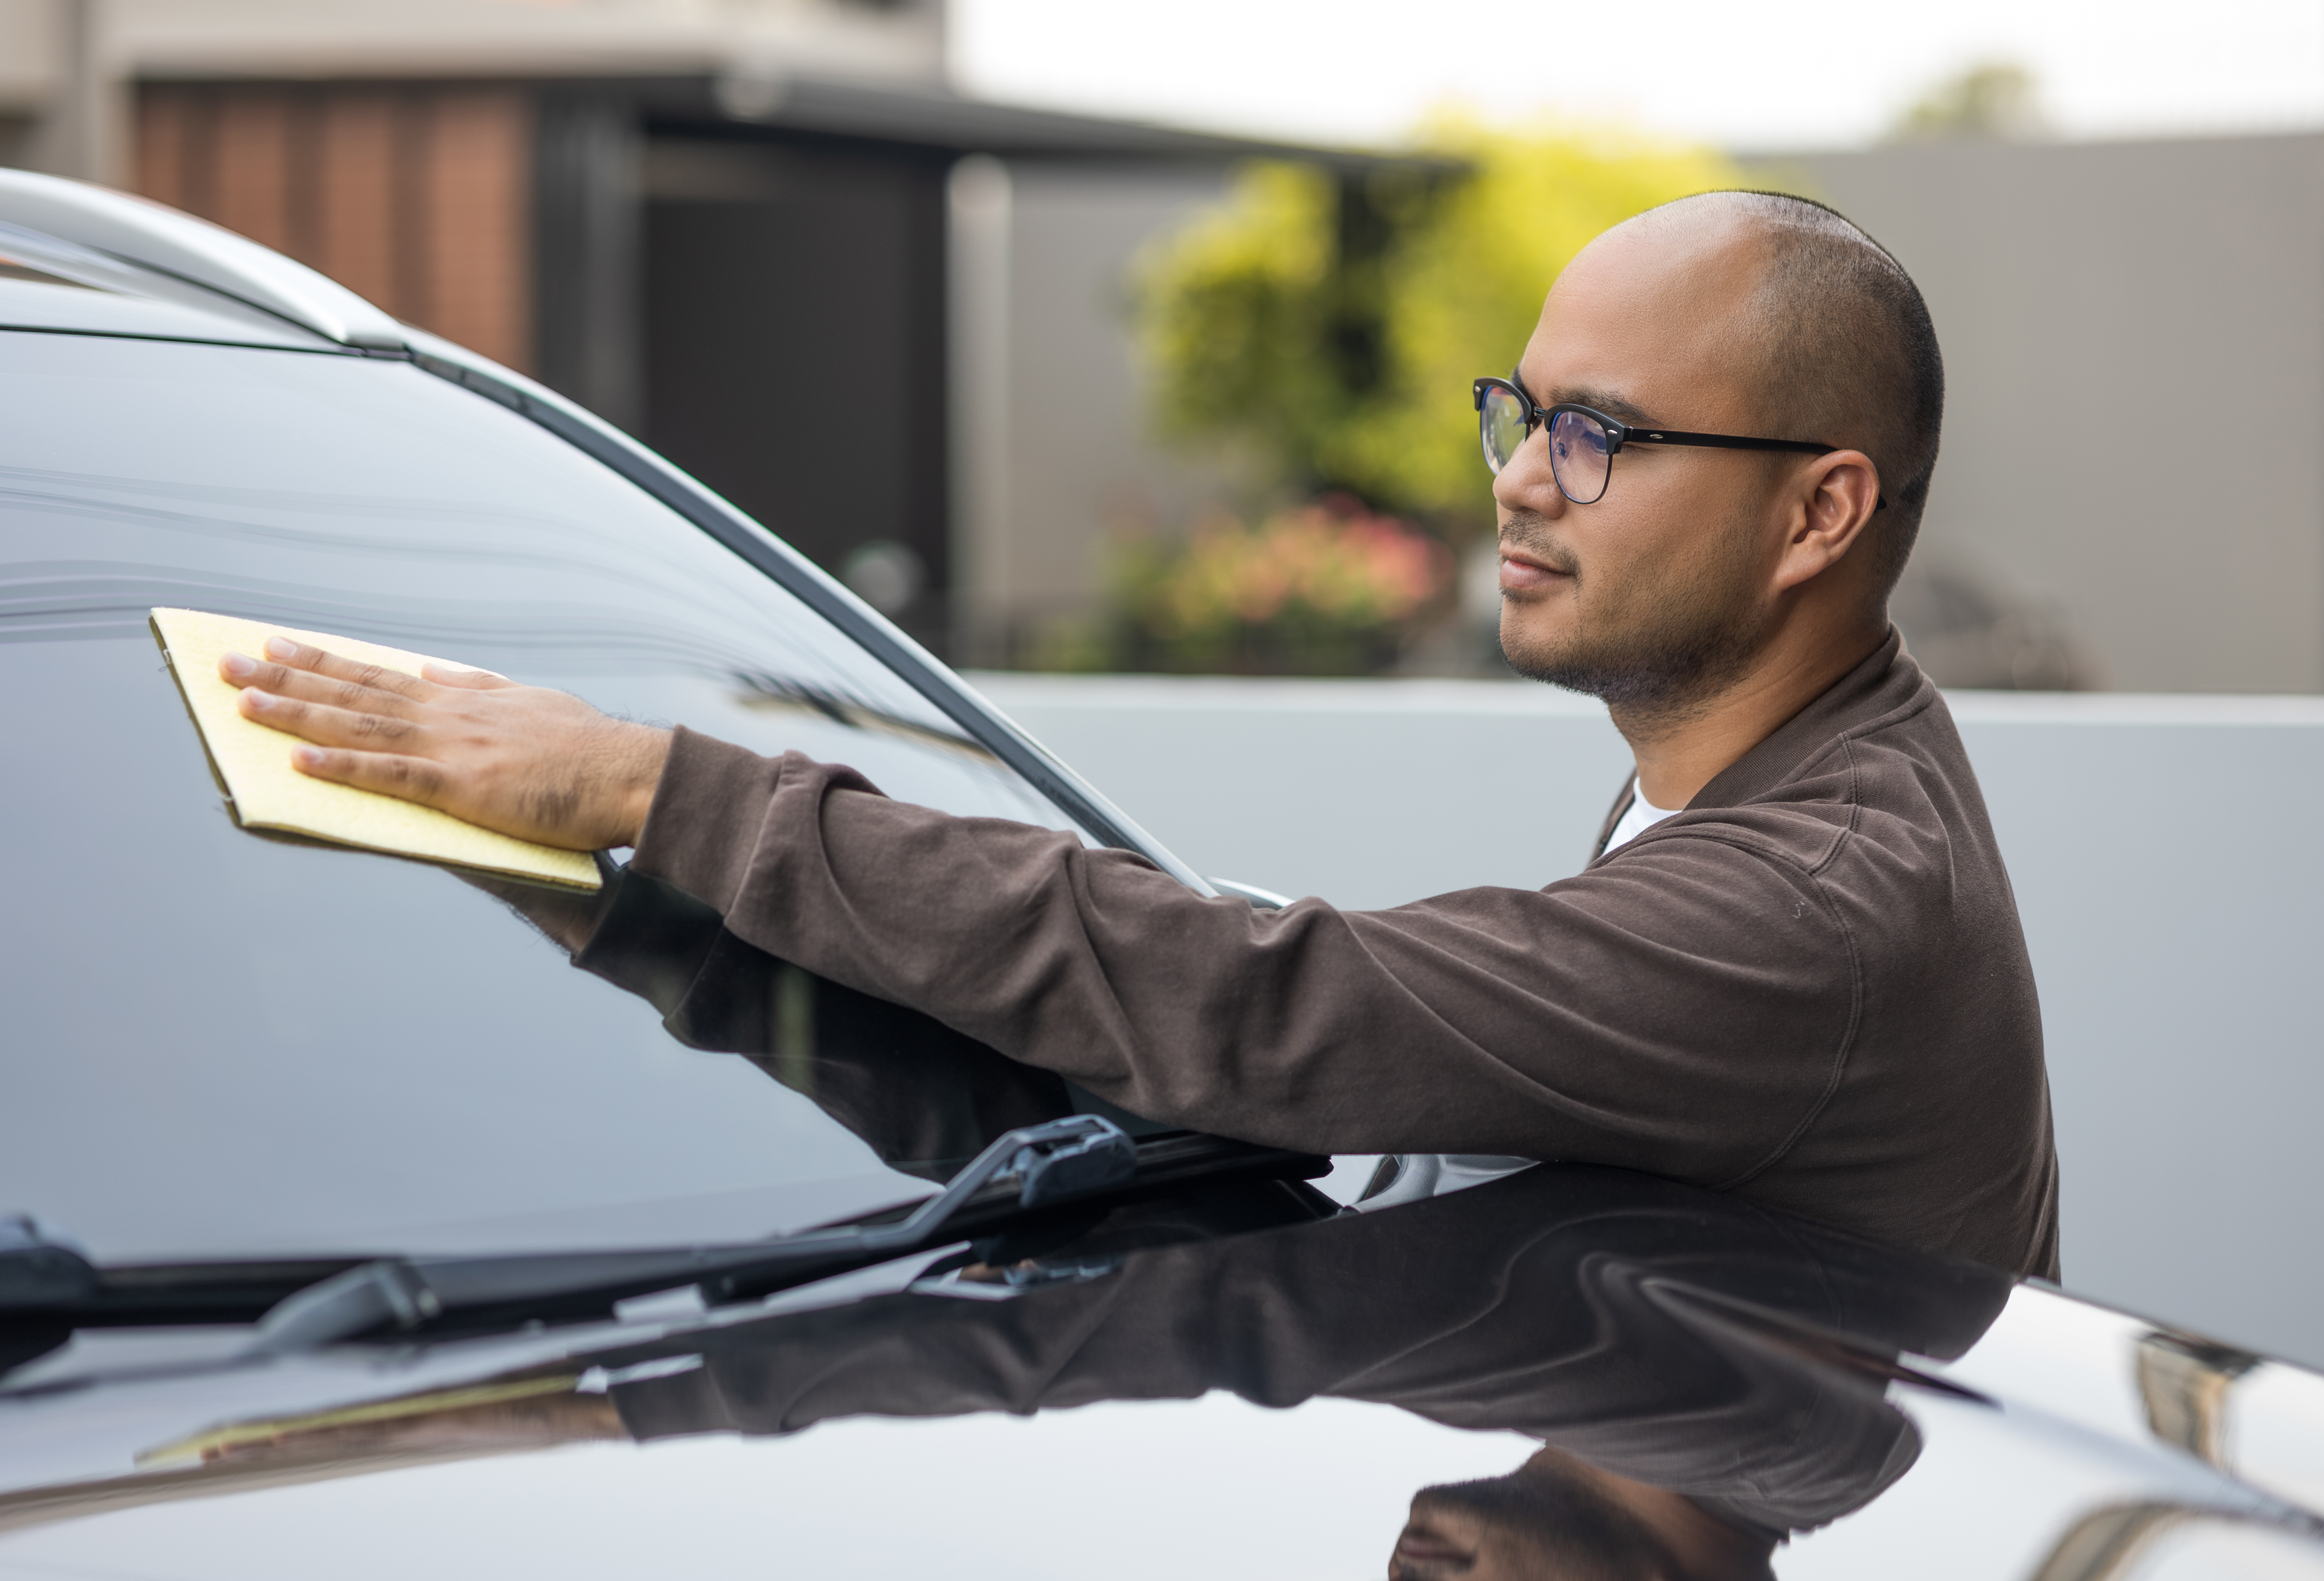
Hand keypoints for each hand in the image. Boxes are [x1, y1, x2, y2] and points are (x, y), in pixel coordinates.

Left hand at [221, 637, 671, 850]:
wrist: (630, 774)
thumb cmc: (593, 750)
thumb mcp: (534, 703)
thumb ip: (480, 687)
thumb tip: (434, 669)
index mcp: (465, 701)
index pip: (380, 676)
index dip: (325, 661)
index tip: (280, 644)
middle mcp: (449, 716)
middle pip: (355, 692)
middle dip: (287, 676)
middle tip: (228, 663)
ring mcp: (453, 748)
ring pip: (359, 726)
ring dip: (296, 712)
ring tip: (242, 701)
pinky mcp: (463, 786)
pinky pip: (390, 775)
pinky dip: (340, 766)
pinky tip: (297, 759)